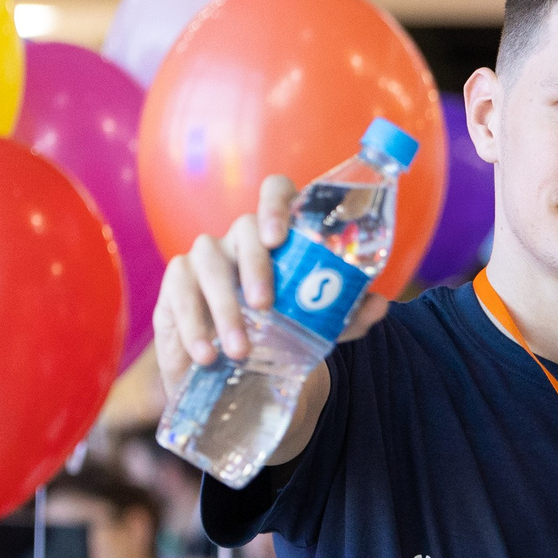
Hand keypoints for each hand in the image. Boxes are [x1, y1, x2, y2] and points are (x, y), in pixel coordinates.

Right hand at [152, 175, 390, 403]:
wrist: (238, 366)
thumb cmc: (282, 331)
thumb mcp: (318, 326)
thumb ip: (347, 315)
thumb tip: (380, 304)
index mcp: (278, 235)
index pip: (276, 192)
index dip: (275, 205)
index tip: (278, 238)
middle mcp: (240, 237)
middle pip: (243, 229)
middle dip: (254, 266)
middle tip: (264, 305)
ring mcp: (205, 256)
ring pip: (209, 262)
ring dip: (224, 307)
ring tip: (240, 349)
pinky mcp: (177, 282)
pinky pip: (179, 292)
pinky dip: (193, 326)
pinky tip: (207, 355)